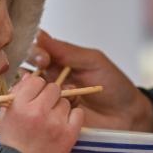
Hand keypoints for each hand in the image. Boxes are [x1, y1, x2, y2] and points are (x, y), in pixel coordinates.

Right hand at [0, 75, 82, 152]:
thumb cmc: (14, 141)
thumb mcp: (5, 116)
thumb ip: (15, 94)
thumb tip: (29, 76)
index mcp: (21, 105)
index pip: (36, 81)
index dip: (37, 87)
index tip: (36, 95)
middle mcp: (39, 111)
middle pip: (53, 88)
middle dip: (50, 95)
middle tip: (46, 107)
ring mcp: (56, 122)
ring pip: (66, 101)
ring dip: (60, 107)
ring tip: (52, 120)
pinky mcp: (70, 133)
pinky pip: (78, 113)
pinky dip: (73, 116)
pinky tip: (64, 124)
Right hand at [27, 30, 152, 131]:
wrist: (127, 114)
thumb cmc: (113, 84)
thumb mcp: (92, 61)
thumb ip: (66, 50)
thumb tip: (39, 34)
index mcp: (58, 62)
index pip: (35, 52)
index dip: (34, 53)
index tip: (43, 59)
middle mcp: (50, 80)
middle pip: (26, 73)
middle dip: (32, 73)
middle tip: (45, 75)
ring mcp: (50, 100)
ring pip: (29, 94)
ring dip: (41, 93)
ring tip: (62, 94)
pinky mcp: (53, 118)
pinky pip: (40, 113)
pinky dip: (47, 110)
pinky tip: (64, 108)